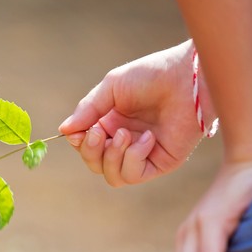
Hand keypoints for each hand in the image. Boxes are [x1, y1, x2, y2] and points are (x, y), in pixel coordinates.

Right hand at [59, 41, 215, 186]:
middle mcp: (125, 141)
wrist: (188, 77)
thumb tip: (63, 130)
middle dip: (91, 151)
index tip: (77, 132)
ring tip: (125, 134)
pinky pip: (133, 175)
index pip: (86, 146)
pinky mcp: (160, 163)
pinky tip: (146, 138)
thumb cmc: (152, 75)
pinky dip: (133, 158)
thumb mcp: (112, 87)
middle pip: (95, 164)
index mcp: (111, 123)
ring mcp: (143, 154)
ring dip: (111, 157)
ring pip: (112, 176)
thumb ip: (88, 110)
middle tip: (99, 132)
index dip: (78, 143)